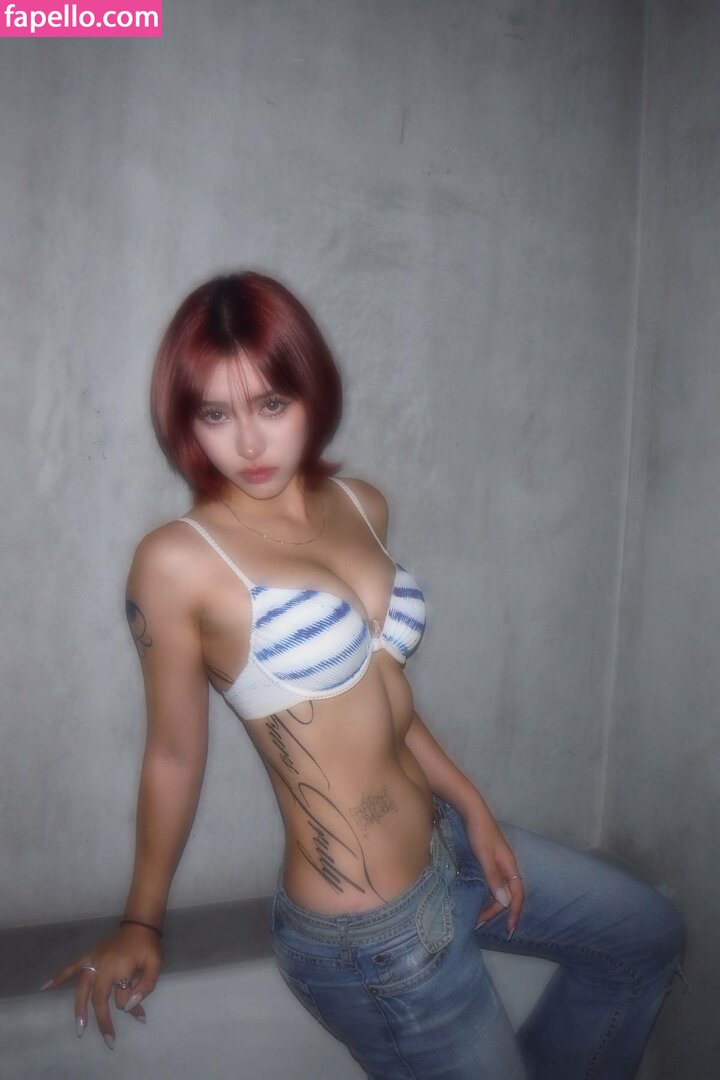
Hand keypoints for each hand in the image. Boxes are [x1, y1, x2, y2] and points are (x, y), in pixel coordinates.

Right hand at [42, 923, 162, 1046]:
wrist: (139, 924)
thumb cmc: (148, 946)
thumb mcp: (155, 966)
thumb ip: (145, 986)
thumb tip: (127, 1006)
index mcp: (120, 968)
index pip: (122, 997)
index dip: (133, 1006)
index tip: (142, 1015)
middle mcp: (102, 967)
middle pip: (98, 999)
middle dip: (103, 1021)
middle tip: (109, 1040)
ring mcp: (93, 961)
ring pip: (82, 989)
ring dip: (80, 1009)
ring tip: (80, 1027)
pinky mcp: (88, 956)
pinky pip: (71, 968)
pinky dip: (58, 977)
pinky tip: (45, 987)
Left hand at [464, 811, 523, 937]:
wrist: (472, 810)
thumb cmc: (479, 832)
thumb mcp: (484, 856)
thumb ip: (494, 877)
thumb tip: (505, 902)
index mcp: (510, 866)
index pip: (517, 895)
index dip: (514, 913)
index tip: (509, 930)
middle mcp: (508, 866)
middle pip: (508, 895)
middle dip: (497, 912)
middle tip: (481, 923)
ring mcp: (500, 863)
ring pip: (501, 890)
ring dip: (492, 904)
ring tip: (479, 915)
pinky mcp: (491, 860)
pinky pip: (495, 883)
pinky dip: (489, 894)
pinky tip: (480, 898)